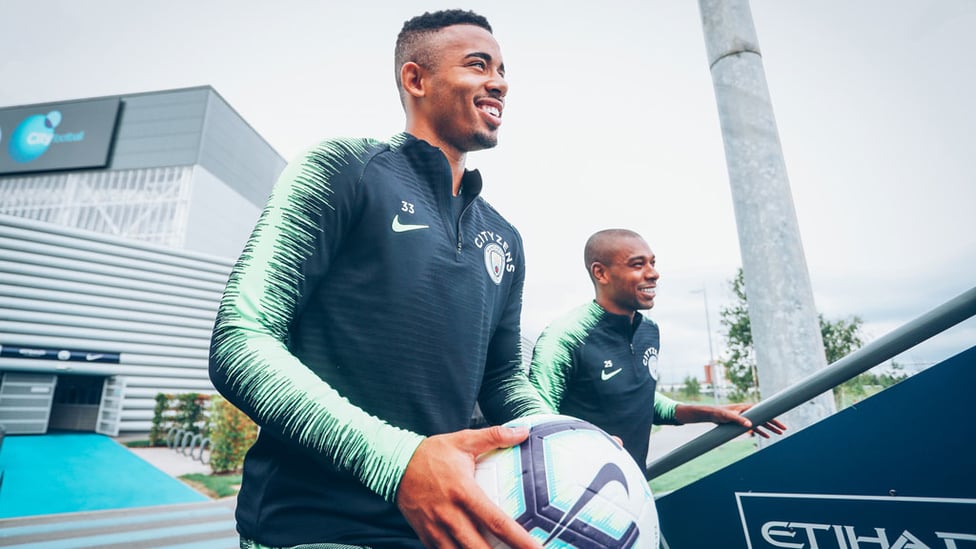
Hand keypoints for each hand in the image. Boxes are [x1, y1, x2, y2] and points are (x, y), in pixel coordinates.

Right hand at [396, 425, 541, 548]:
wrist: (393, 464)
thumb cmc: (432, 453)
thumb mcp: (463, 440)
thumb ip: (495, 436)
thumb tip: (524, 430)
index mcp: (464, 492)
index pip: (497, 521)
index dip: (520, 539)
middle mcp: (450, 515)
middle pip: (480, 548)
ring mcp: (436, 529)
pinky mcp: (426, 536)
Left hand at [711, 403, 786, 437]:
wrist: (711, 414)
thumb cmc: (719, 413)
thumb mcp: (729, 417)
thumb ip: (739, 420)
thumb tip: (751, 426)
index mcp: (747, 408)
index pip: (764, 413)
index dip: (773, 418)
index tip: (780, 423)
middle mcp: (749, 412)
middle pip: (765, 419)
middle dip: (775, 424)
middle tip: (784, 430)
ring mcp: (746, 417)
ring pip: (761, 424)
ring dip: (770, 429)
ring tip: (779, 434)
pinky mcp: (742, 423)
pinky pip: (754, 428)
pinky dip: (761, 432)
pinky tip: (767, 436)